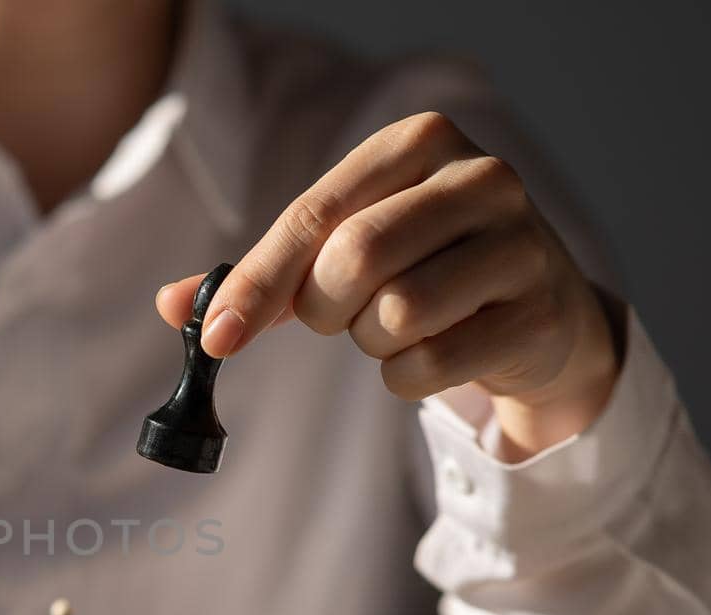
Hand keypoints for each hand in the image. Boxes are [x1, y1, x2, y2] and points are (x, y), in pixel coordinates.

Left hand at [156, 112, 618, 460]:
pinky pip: (432, 365)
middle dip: (326, 309)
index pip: (315, 215)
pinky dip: (409, 377)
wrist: (540, 314)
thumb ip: (262, 275)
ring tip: (401, 325)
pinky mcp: (540, 312)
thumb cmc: (423, 269)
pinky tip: (438, 352)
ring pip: (395, 315)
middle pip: (354, 259)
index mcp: (419, 142)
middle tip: (340, 316)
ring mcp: (521, 242)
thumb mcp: (343, 253)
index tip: (216, 339)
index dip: (258, 282)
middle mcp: (479, 178)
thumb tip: (170, 305)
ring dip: (373, 342)